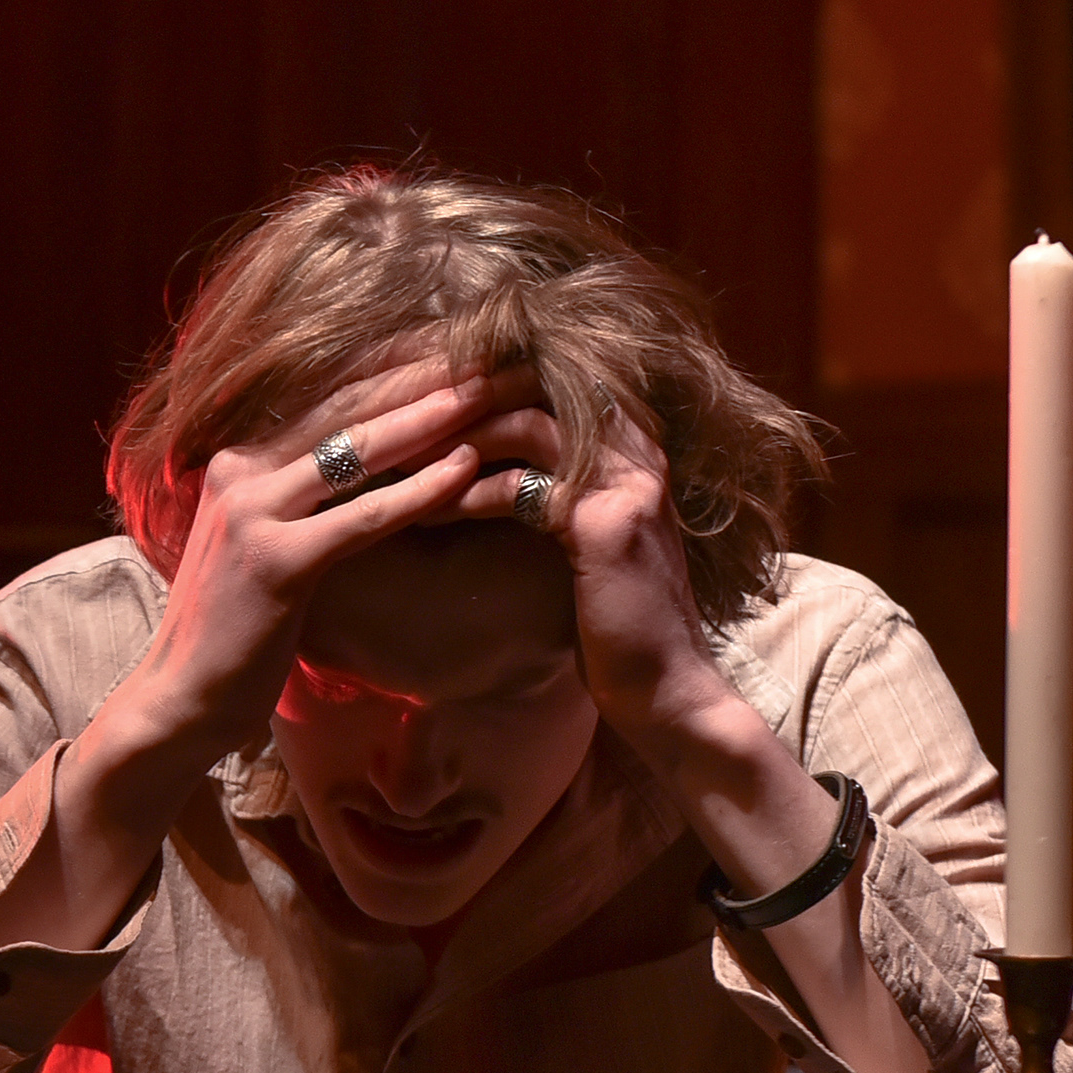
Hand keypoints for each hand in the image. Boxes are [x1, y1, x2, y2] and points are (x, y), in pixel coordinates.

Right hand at [96, 361, 498, 779]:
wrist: (181, 701)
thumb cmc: (233, 633)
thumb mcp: (262, 547)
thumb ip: (300, 503)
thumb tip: (370, 472)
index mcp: (236, 461)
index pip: (326, 394)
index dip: (394, 365)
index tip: (456, 342)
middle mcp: (238, 471)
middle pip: (346, 406)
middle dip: (423, 375)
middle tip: (492, 350)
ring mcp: (252, 513)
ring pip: (357, 449)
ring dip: (432, 416)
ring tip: (491, 390)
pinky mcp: (276, 561)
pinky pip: (362, 516)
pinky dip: (419, 490)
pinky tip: (468, 467)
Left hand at [446, 373, 737, 751]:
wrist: (666, 689)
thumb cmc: (620, 626)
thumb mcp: (594, 544)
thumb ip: (564, 495)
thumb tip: (499, 472)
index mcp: (637, 453)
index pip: (560, 383)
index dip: (497, 385)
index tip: (438, 404)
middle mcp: (640, 454)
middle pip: (542, 388)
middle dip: (470, 400)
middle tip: (410, 421)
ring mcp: (627, 485)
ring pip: (528, 425)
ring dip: (459, 440)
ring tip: (406, 460)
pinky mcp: (603, 526)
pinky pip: (520, 488)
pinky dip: (468, 495)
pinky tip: (429, 512)